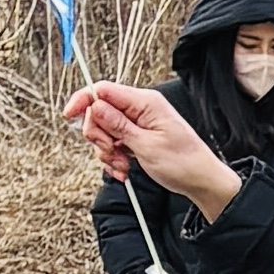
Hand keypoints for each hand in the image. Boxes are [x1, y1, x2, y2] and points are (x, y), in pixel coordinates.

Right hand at [62, 79, 240, 221]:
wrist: (204, 183)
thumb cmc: (184, 164)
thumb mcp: (146, 146)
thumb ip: (118, 125)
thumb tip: (94, 105)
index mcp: (145, 103)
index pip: (103, 89)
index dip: (83, 101)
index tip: (70, 117)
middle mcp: (141, 108)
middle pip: (99, 110)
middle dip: (98, 134)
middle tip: (111, 152)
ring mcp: (139, 123)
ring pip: (105, 129)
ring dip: (107, 150)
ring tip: (122, 166)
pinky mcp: (138, 137)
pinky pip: (115, 142)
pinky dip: (114, 157)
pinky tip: (123, 171)